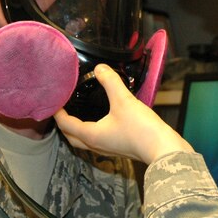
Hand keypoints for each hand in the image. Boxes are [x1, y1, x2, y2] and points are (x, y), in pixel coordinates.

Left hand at [54, 64, 193, 164]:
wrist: (163, 150)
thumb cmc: (142, 130)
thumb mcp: (124, 100)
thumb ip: (111, 82)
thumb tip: (100, 68)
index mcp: (91, 135)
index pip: (65, 124)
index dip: (57, 113)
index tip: (54, 102)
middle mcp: (96, 145)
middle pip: (72, 137)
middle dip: (64, 125)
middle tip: (62, 111)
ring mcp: (108, 148)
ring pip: (84, 141)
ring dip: (77, 130)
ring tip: (78, 115)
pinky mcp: (119, 148)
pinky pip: (98, 141)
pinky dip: (92, 132)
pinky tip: (102, 121)